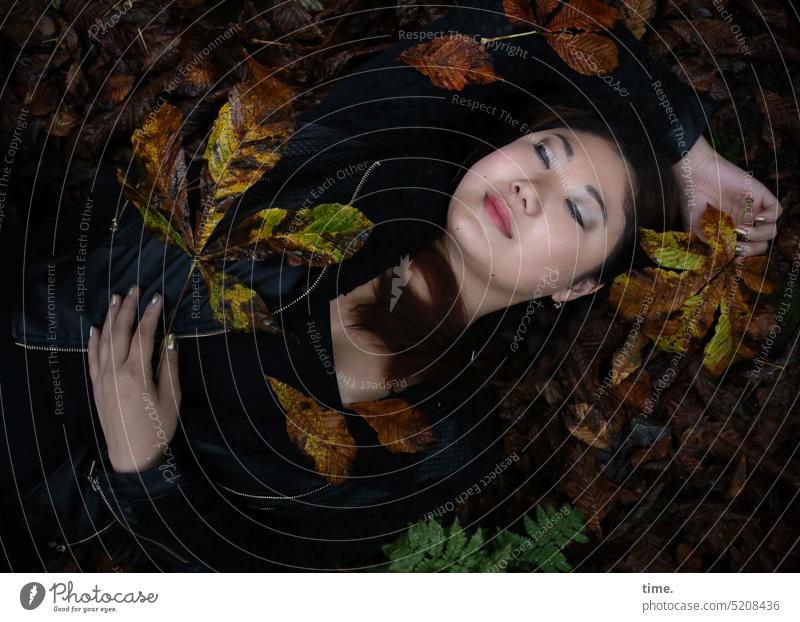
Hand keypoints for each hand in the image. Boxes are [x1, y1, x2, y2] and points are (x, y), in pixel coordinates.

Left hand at [88, 285, 180, 472]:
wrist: (132, 455)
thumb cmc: (158, 428)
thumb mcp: (172, 398)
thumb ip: (170, 367)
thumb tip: (172, 339)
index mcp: (137, 373)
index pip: (145, 334)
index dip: (152, 314)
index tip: (158, 297)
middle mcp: (116, 371)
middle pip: (121, 332)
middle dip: (128, 308)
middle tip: (135, 289)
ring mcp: (103, 378)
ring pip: (104, 341)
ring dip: (110, 318)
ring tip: (116, 299)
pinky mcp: (97, 387)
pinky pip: (92, 358)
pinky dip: (93, 340)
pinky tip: (95, 327)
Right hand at [674, 135, 782, 256]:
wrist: (693, 176)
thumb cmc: (691, 201)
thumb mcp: (695, 230)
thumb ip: (710, 245)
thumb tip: (725, 259)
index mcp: (730, 231)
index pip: (747, 250)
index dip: (744, 258)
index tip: (734, 259)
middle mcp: (744, 221)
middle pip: (762, 244)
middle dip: (751, 249)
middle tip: (737, 245)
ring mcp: (753, 209)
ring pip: (771, 230)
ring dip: (759, 235)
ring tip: (741, 230)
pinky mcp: (759, 196)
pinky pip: (777, 211)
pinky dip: (770, 218)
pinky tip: (756, 218)